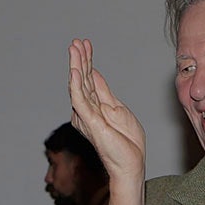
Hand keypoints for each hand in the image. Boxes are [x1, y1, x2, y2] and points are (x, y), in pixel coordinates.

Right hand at [68, 39, 145, 187]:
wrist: (131, 163)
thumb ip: (104, 92)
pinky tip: (74, 71)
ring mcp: (87, 116)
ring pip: (78, 85)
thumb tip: (93, 73)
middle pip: (82, 79)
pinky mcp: (90, 122)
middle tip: (76, 41)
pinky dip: (76, 85)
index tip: (86, 44)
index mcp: (94, 106)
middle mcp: (86, 110)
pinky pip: (80, 100)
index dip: (87, 60)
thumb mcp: (118, 108)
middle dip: (80, 58)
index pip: (88, 79)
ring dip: (76, 65)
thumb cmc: (126, 142)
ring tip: (74, 48)